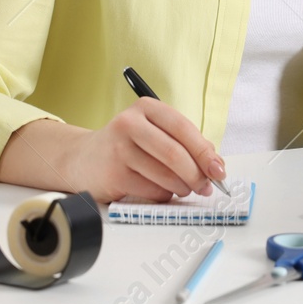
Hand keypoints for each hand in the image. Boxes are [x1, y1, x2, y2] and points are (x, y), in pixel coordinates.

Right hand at [65, 97, 225, 203]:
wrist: (83, 159)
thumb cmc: (127, 146)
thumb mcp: (154, 133)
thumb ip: (184, 143)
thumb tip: (215, 164)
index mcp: (146, 107)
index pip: (183, 128)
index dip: (205, 152)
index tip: (218, 169)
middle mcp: (129, 123)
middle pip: (174, 153)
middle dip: (197, 175)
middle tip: (206, 186)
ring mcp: (118, 149)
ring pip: (165, 175)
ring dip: (182, 188)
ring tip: (183, 188)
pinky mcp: (113, 174)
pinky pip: (151, 191)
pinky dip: (163, 195)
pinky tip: (160, 191)